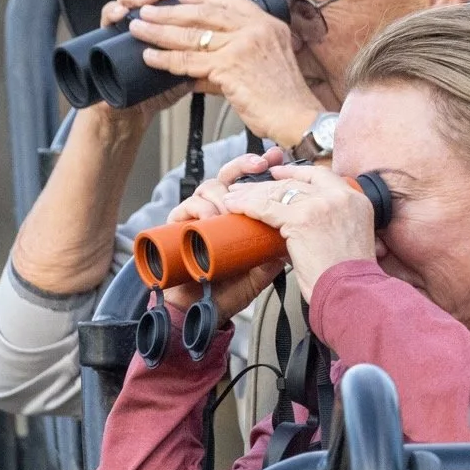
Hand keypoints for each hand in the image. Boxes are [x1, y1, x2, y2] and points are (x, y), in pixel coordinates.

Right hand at [85, 0, 195, 126]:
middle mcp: (145, 15)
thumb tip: (230, 46)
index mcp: (167, 18)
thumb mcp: (189, 71)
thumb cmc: (158, 89)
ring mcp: (125, 22)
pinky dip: (113, 10)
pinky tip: (121, 12)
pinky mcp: (106, 35)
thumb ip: (206, 56)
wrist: (131, 112)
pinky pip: (107, 15)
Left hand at [123, 0, 324, 142]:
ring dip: (160, 30)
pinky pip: (189, 60)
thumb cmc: (283, 98)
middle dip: (171, 10)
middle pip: (205, 13)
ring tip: (139, 28)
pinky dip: (165, 59)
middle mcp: (256, 28)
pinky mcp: (230, 66)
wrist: (297, 117)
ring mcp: (243, 45)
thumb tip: (198, 70)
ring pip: (192, 34)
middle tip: (148, 9)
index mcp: (268, 24)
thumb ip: (232, 60)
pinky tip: (149, 57)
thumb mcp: (264, 65)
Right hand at [159, 149, 288, 322]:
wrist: (201, 311)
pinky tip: (213, 217)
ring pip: (210, 187)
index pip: (252, 185)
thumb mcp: (260, 271)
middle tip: (260, 164)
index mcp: (240, 217)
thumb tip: (290, 238)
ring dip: (223, 194)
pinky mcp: (178, 226)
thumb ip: (273, 254)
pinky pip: (187, 206)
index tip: (278, 158)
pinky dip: (201, 209)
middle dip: (245, 164)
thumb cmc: (228, 289)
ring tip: (232, 211)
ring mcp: (198, 217)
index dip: (265, 168)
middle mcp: (219, 212)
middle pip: (230, 175)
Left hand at [219, 162, 375, 288]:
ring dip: (252, 193)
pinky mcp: (301, 219)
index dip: (296, 173)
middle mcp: (340, 197)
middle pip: (297, 182)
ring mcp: (321, 205)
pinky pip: (267, 208)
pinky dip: (247, 206)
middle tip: (249, 186)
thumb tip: (308, 229)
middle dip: (269, 184)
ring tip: (233, 196)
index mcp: (356, 200)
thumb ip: (333, 226)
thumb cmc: (349, 279)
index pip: (321, 177)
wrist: (351, 292)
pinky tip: (233, 205)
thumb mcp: (350, 241)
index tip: (279, 174)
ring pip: (279, 192)